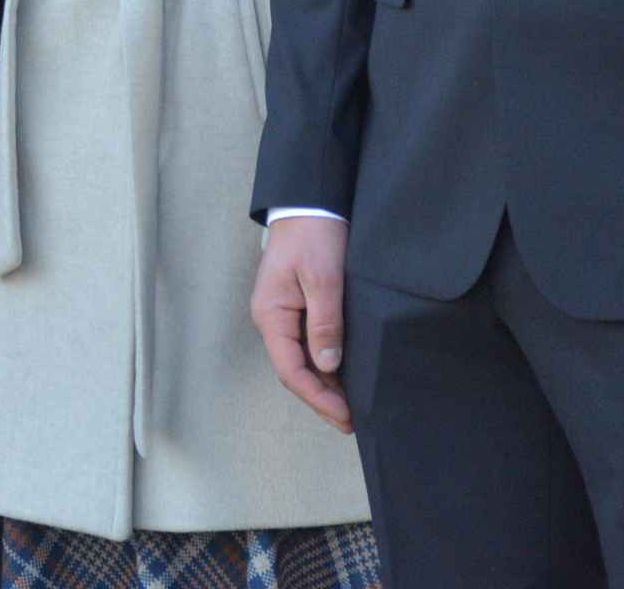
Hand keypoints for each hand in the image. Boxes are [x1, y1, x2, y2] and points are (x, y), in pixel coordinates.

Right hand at [250, 215, 354, 433]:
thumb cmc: (314, 235)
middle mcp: (272, 318)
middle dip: (321, 398)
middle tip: (352, 421)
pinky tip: (343, 376)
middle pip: (294, 370)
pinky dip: (324, 365)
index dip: (317, 397)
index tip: (344, 416)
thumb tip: (327, 366)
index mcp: (271, 314)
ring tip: (351, 407)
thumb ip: (325, 322)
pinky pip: (307, 345)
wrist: (310, 201)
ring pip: (301, 360)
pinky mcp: (296, 306)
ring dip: (323, 385)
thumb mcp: (323, 279)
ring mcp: (283, 313)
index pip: (290, 369)